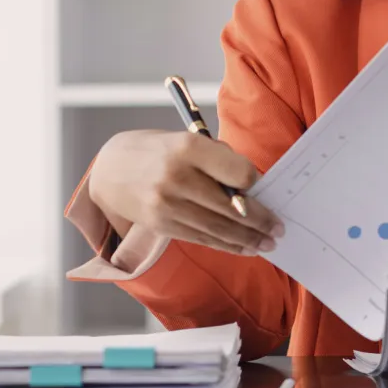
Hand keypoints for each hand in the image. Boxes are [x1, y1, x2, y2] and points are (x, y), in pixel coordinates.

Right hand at [88, 130, 283, 255]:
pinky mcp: (161, 225)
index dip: (257, 185)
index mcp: (188, 147)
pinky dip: (225, 244)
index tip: (269, 191)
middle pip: (231, 206)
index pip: (238, 172)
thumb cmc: (157, 151)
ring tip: (267, 244)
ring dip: (247, 239)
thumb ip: (219, 160)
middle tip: (279, 229)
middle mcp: (177, 176)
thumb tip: (255, 186)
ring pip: (217, 227)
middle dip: (260, 221)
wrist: (108, 170)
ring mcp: (166, 204)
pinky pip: (201, 237)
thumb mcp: (186, 140)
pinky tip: (243, 247)